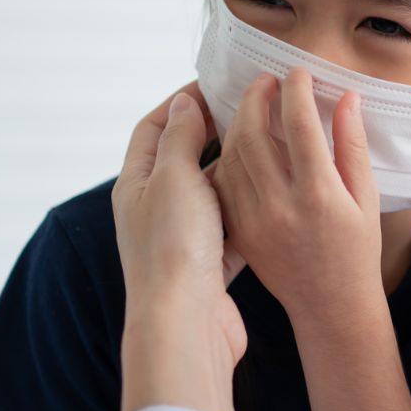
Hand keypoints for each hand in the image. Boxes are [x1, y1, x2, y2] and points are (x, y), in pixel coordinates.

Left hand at [112, 83, 246, 410]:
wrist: (185, 325)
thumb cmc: (173, 250)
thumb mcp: (175, 178)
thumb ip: (182, 139)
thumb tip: (184, 103)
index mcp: (136, 185)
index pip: (154, 127)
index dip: (182, 102)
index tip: (217, 85)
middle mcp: (155, 210)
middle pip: (183, 158)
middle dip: (213, 132)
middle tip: (251, 109)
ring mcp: (182, 239)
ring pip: (211, 193)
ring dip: (236, 171)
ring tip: (270, 145)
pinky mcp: (209, 266)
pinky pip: (231, 228)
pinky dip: (248, 210)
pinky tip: (273, 195)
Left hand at [213, 69, 383, 319]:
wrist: (329, 307)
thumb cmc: (356, 253)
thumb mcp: (366, 198)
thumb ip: (352, 146)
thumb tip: (347, 98)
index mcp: (319, 193)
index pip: (299, 124)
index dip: (295, 90)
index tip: (296, 71)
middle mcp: (281, 205)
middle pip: (255, 134)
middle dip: (257, 98)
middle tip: (266, 81)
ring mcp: (254, 220)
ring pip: (233, 156)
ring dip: (238, 122)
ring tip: (251, 104)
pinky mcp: (239, 231)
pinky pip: (226, 183)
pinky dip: (229, 155)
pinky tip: (238, 141)